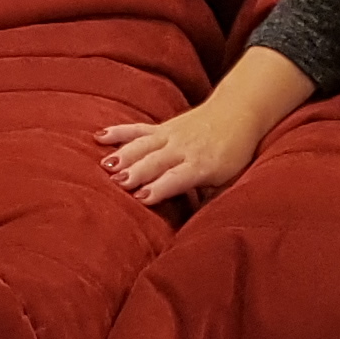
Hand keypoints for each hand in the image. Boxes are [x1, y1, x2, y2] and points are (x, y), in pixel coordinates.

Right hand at [102, 101, 259, 209]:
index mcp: (201, 165)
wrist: (239, 110)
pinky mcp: (163, 127)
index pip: (177, 178)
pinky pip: (138, 129)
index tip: (142, 198)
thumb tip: (197, 227)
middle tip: (117, 184)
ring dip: (123, 155)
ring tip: (104, 166)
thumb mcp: (230, 180)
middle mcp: (183, 148)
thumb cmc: (234, 153)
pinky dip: (118, 132)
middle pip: (156, 161)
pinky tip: (99, 137)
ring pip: (144, 145)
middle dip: (136, 172)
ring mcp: (171, 135)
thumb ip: (212, 200)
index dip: (160, 187)